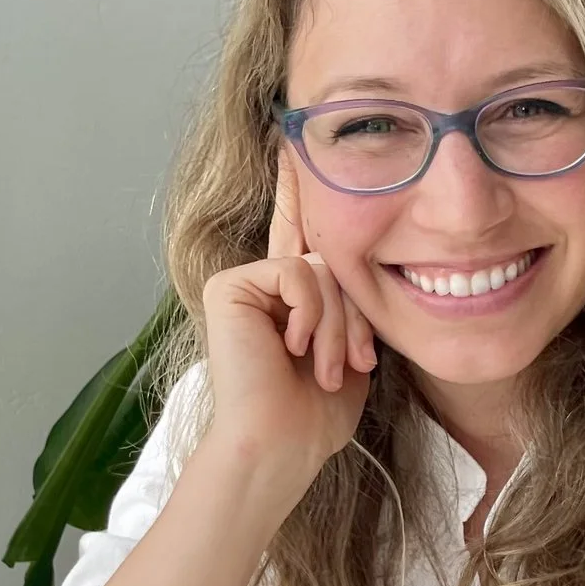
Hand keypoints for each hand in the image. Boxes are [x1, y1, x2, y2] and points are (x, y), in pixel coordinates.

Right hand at [198, 149, 376, 499]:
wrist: (280, 444)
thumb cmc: (315, 414)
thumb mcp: (347, 345)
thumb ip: (347, 300)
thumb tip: (352, 262)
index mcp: (288, 297)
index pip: (303, 233)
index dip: (298, 187)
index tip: (295, 141)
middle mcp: (262, 282)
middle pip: (332, 259)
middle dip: (353, 314)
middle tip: (353, 362)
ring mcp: (243, 281)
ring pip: (319, 267)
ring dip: (337, 324)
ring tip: (327, 368)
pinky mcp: (230, 284)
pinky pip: (296, 272)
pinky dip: (310, 313)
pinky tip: (294, 348)